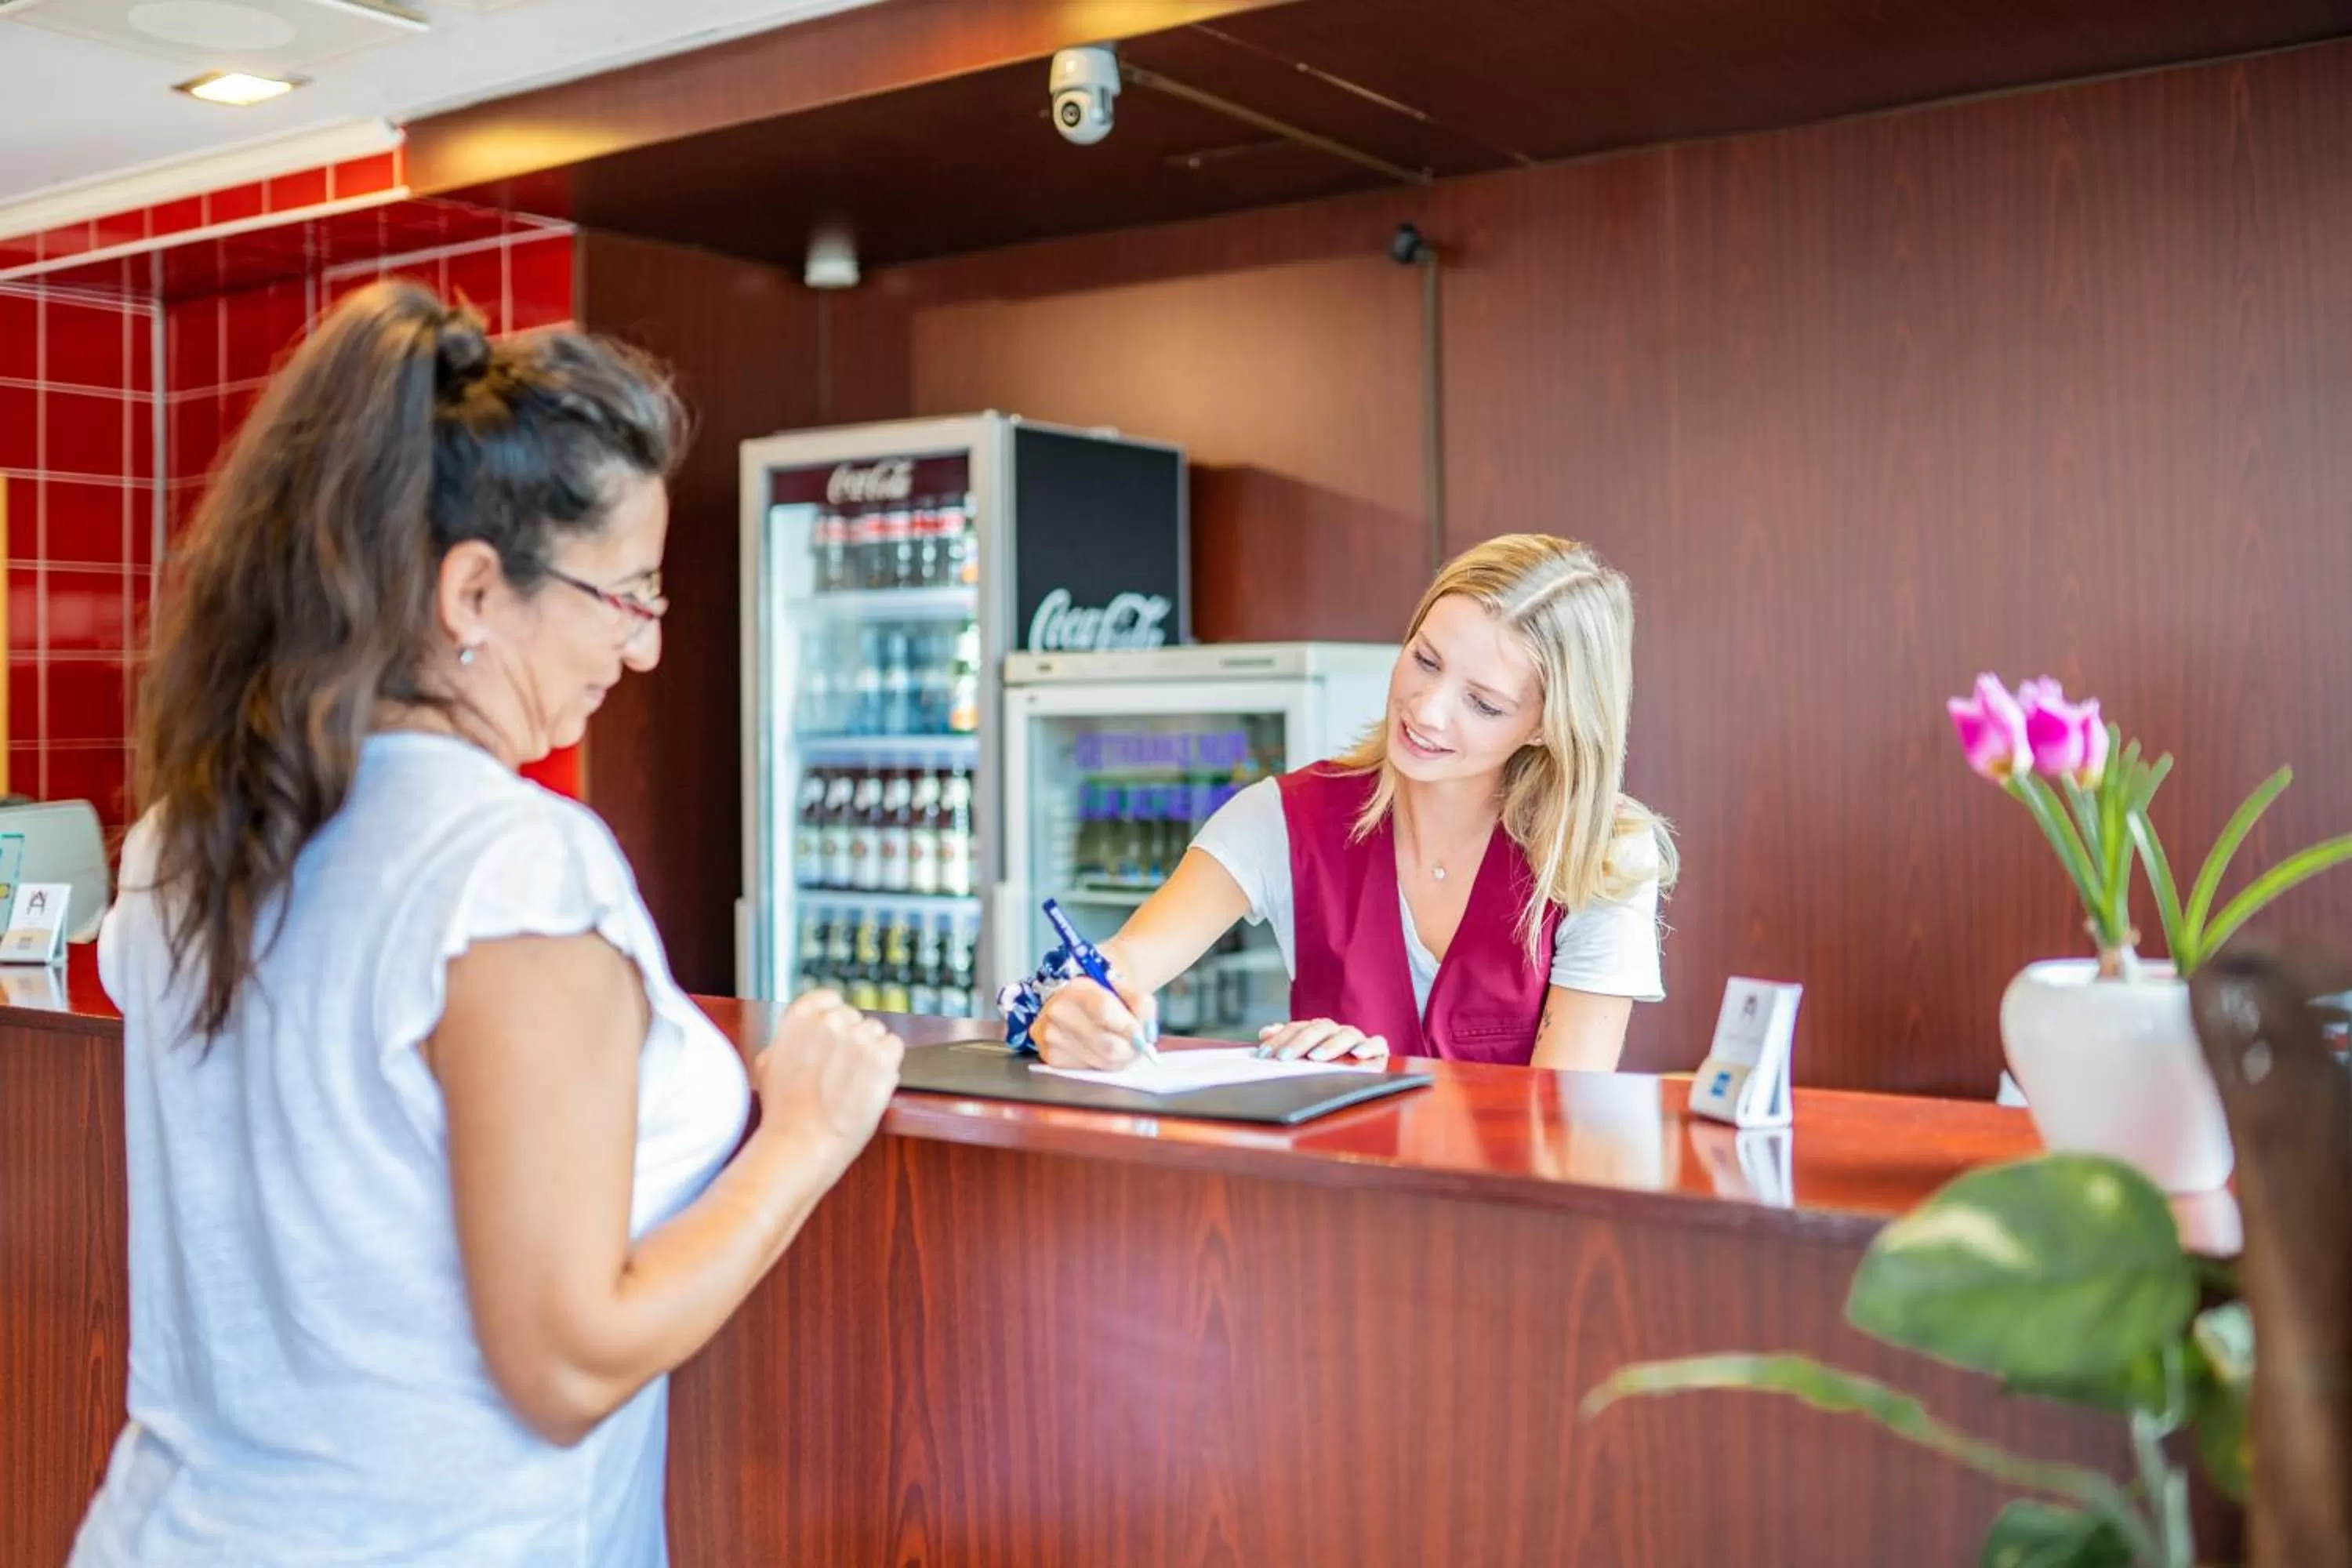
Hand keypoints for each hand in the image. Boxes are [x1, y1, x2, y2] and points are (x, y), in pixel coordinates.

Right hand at [754, 989, 903, 1166]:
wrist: (801, 1144)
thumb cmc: (783, 1111)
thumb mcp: (769, 1061)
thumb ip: (792, 1036)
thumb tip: (807, 1028)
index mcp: (801, 1015)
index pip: (830, 999)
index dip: (833, 1020)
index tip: (833, 1040)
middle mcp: (832, 1021)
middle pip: (855, 1018)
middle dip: (851, 1041)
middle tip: (839, 1071)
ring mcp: (859, 1038)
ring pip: (876, 1031)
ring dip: (870, 1052)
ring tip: (852, 1082)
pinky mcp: (883, 1058)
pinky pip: (894, 1045)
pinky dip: (888, 1063)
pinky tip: (870, 1083)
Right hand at [1032, 973, 1157, 1069]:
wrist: (1070, 1003)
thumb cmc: (1102, 998)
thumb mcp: (1124, 990)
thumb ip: (1142, 1005)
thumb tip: (1147, 1036)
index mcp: (1077, 989)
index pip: (1105, 1011)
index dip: (1129, 1028)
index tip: (1142, 1036)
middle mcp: (1058, 1011)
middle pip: (1107, 1045)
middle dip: (1130, 1050)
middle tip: (1137, 1047)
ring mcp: (1051, 1036)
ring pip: (1101, 1062)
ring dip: (1118, 1059)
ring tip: (1118, 1046)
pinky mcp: (1050, 1057)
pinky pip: (1089, 1070)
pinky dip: (1101, 1064)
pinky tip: (1098, 1051)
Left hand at [1257, 1018, 1388, 1062]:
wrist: (1360, 1077)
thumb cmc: (1326, 1068)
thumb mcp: (1303, 1056)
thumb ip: (1286, 1042)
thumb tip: (1265, 1032)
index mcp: (1318, 1030)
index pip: (1298, 1028)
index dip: (1280, 1039)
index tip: (1263, 1053)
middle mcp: (1337, 1032)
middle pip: (1320, 1029)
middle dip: (1300, 1043)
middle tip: (1283, 1057)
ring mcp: (1358, 1039)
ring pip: (1347, 1035)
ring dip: (1331, 1045)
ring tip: (1316, 1057)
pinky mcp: (1378, 1050)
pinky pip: (1377, 1044)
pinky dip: (1369, 1047)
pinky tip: (1358, 1054)